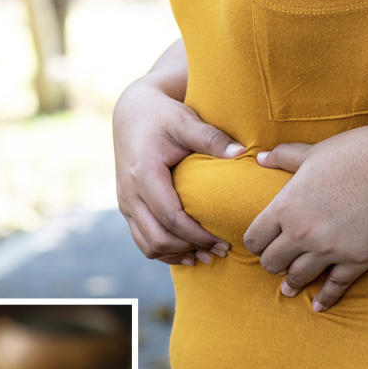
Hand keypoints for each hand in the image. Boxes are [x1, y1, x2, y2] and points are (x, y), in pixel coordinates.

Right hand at [112, 78, 243, 264]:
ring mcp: (125, 203)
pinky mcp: (127, 208)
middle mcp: (129, 193)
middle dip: (190, 249)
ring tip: (207, 255)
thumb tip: (242, 153)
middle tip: (221, 250)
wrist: (132, 113)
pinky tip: (189, 254)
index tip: (224, 240)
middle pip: (158, 238)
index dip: (197, 235)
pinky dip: (165, 252)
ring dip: (177, 255)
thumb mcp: (186, 121)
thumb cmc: (163, 116)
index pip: (171, 217)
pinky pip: (143, 241)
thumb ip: (212, 138)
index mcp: (143, 174)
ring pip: (148, 245)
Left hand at [244, 135, 367, 310]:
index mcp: (286, 206)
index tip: (261, 244)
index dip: (256, 243)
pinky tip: (319, 306)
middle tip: (277, 262)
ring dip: (292, 283)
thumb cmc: (357, 155)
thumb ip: (285, 157)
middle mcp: (302, 233)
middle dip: (272, 263)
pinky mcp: (355, 261)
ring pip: (297, 278)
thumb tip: (260, 157)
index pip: (255, 238)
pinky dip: (325, 298)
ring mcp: (328, 250)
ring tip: (290, 287)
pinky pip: (334, 287)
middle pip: (271, 263)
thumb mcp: (315, 152)